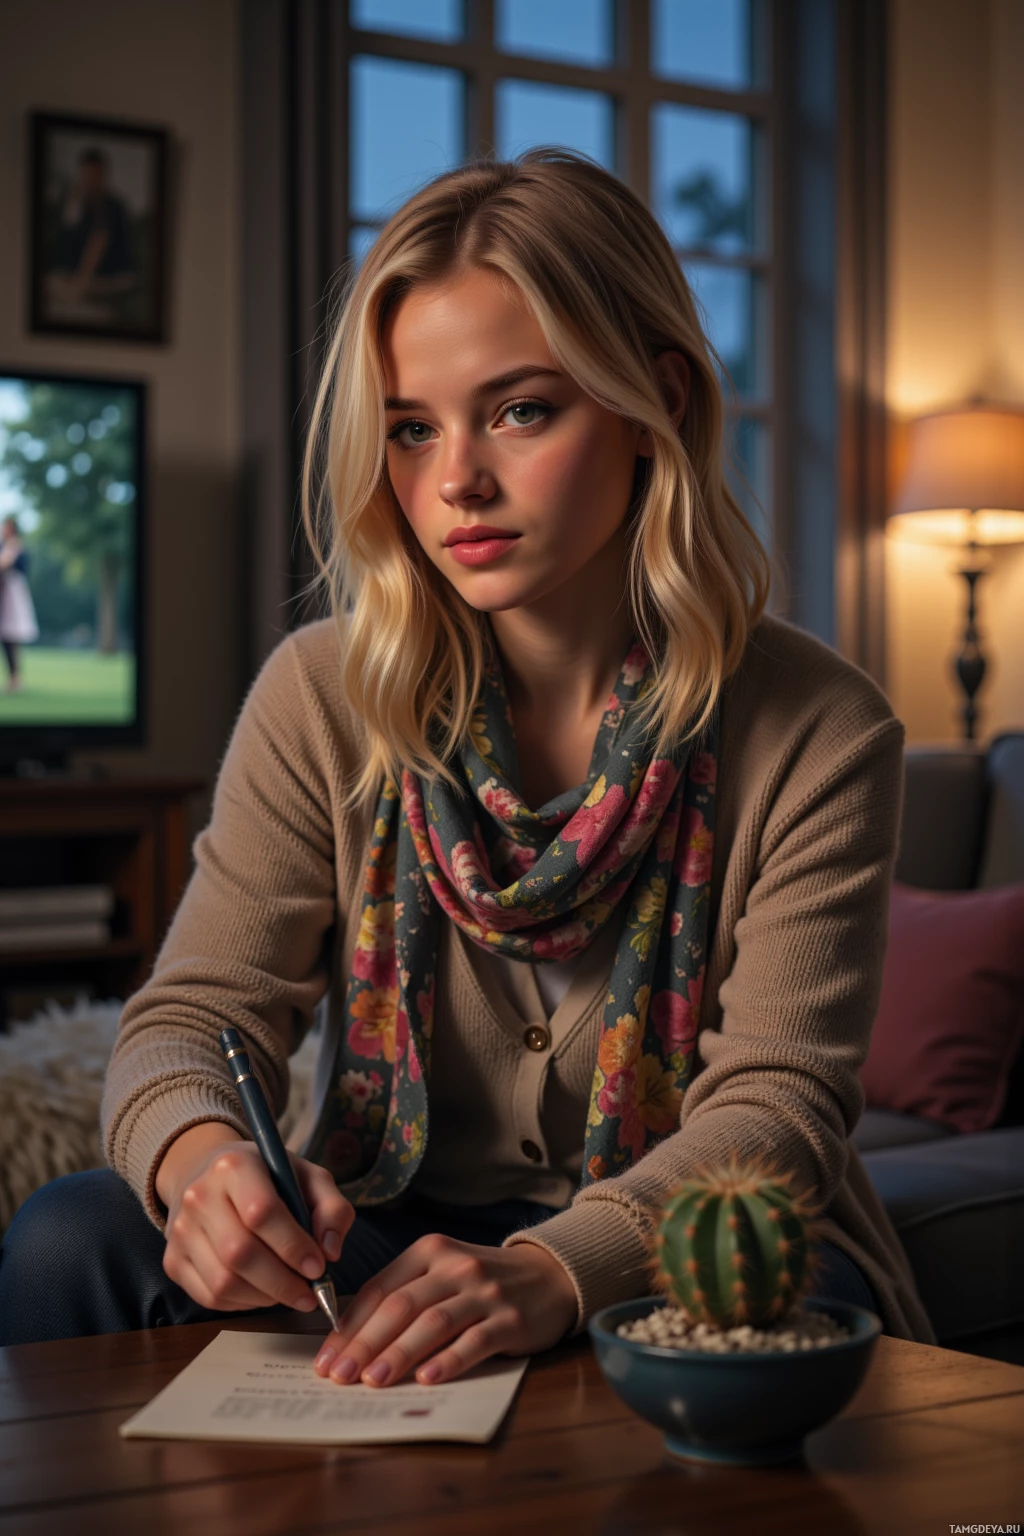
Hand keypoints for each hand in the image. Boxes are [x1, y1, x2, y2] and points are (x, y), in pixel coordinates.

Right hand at [156, 1124, 354, 1313]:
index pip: (261, 1212)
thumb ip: (331, 1208)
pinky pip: (209, 1297)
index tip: (318, 1266)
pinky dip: (243, 1303)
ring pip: (223, 1282)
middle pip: (239, 1253)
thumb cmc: (269, 1179)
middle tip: (309, 1292)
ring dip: (264, 1297)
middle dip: (282, 1281)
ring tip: (288, 1291)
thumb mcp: (307, 1177)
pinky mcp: (173, 1260)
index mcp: (234, 1166)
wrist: (210, 1176)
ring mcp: (180, 1230)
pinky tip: (262, 1291)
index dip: (292, 1245)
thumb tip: (330, 1252)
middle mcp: (199, 1195)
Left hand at [313, 1236, 578, 1387]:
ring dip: (399, 1353)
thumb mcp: (442, 1273)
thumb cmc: (482, 1282)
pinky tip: (427, 1379)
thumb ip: (405, 1294)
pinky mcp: (509, 1319)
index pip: (380, 1289)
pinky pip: (474, 1340)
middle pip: (401, 1306)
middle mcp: (455, 1267)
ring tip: (373, 1381)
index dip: (350, 1326)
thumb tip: (352, 1340)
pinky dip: (448, 1360)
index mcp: (430, 1250)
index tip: (326, 1359)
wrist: (549, 1276)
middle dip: (365, 1344)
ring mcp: (484, 1292)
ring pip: (433, 1322)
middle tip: (339, 1376)